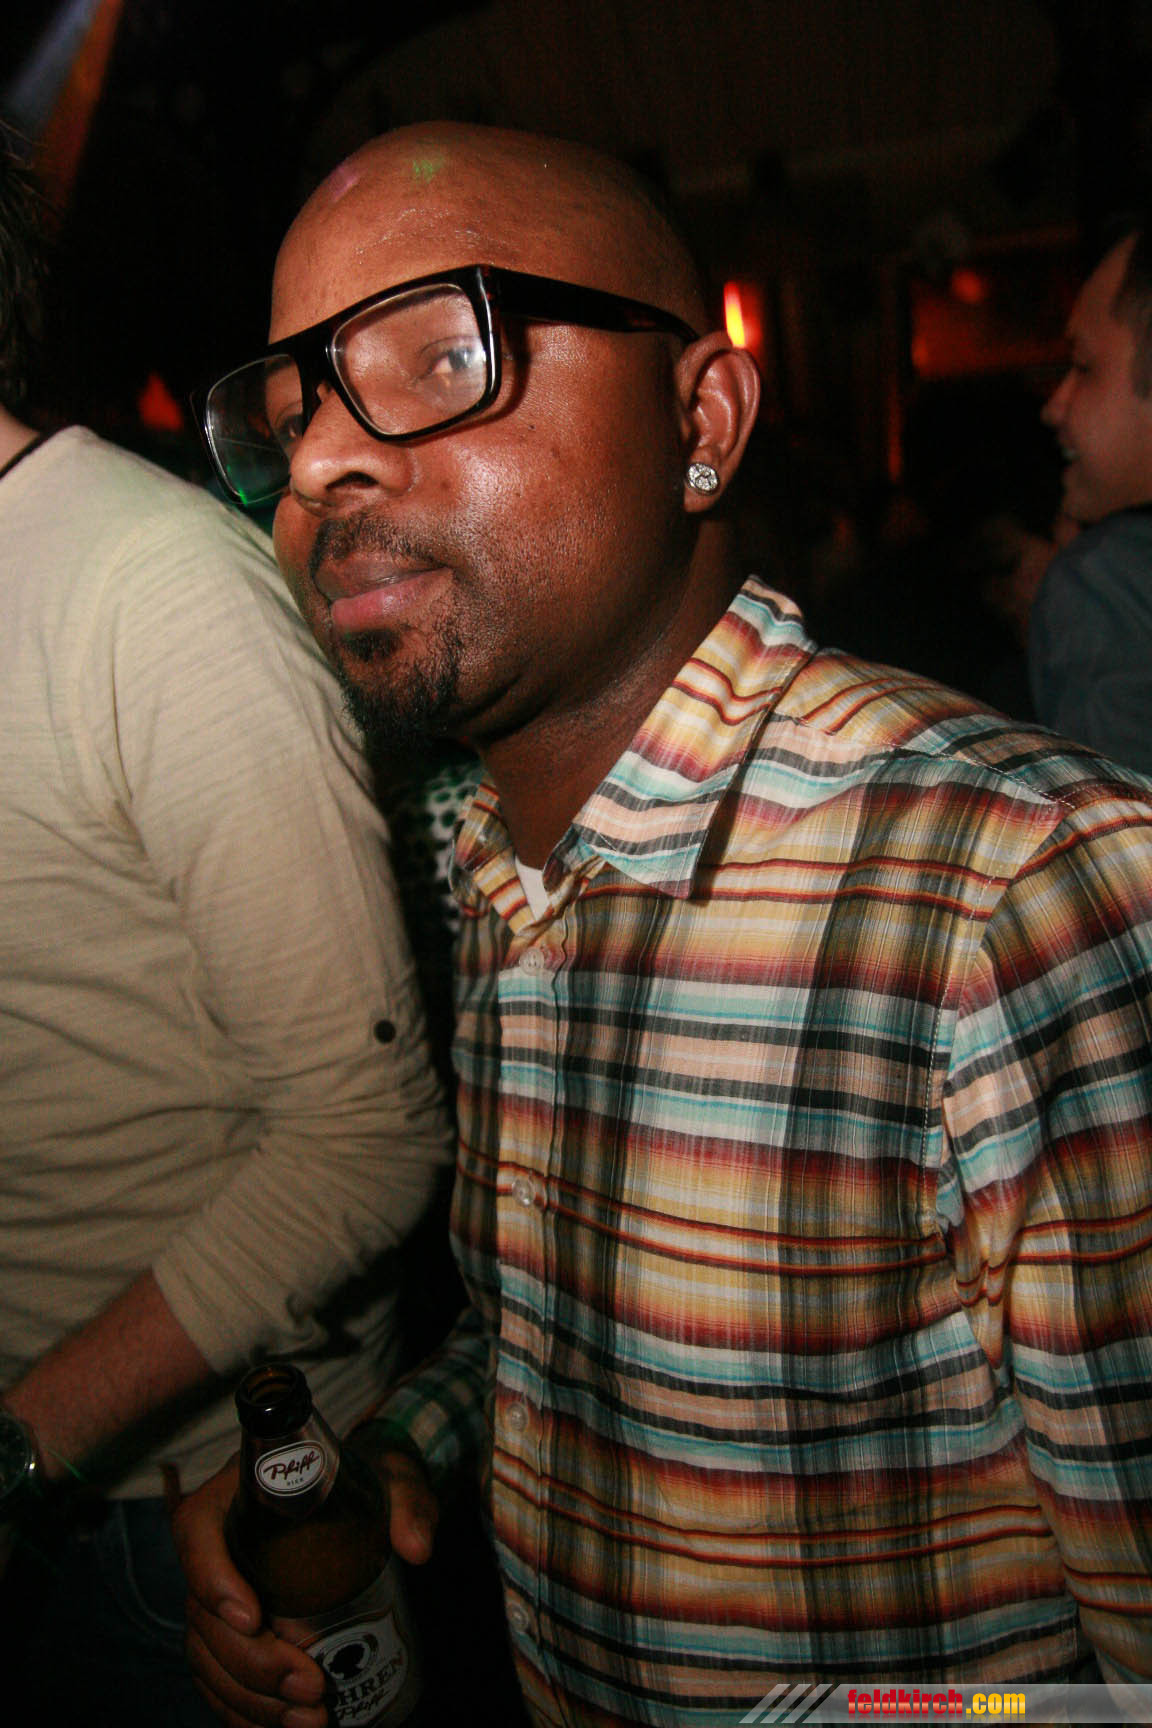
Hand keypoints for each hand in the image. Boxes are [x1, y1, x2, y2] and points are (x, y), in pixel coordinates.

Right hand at [172, 1447, 437, 1727]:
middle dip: (252, 1662)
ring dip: (250, 1699)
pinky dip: (244, 1711)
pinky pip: (218, 1678)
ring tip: (308, 1717)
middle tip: (309, 1685)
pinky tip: (286, 1727)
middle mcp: (220, 1545)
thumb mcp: (392, 1478)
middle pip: (203, 1613)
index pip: (196, 1529)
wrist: (364, 1497)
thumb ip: (408, 1502)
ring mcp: (222, 1591)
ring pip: (207, 1656)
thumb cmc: (368, 1482)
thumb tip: (416, 1548)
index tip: (254, 1618)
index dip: (211, 1578)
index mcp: (238, 1493)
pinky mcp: (234, 1631)